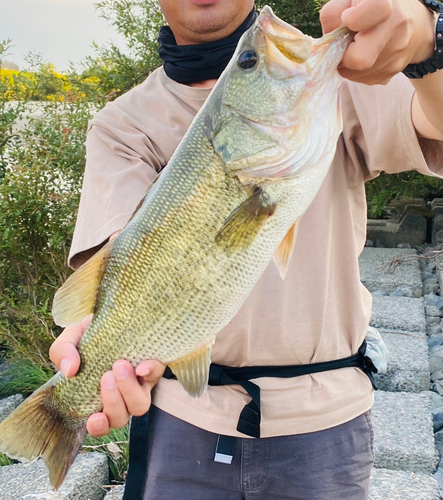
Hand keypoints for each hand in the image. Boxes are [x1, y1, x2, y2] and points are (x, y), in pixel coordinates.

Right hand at [49, 315, 164, 436]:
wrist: (112, 312)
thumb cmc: (88, 333)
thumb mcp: (70, 339)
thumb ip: (62, 353)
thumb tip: (69, 371)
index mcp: (97, 396)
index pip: (100, 424)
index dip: (99, 427)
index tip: (95, 418)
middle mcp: (121, 396)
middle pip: (121, 418)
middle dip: (113, 401)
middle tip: (106, 376)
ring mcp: (139, 384)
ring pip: (140, 405)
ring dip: (129, 390)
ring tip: (119, 366)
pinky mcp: (153, 367)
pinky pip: (156, 376)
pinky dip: (150, 372)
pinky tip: (141, 366)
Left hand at [320, 0, 436, 84]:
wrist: (412, 24)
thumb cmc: (371, 8)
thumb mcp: (352, 0)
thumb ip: (334, 13)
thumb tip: (328, 42)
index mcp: (387, 4)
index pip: (376, 10)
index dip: (353, 18)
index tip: (347, 18)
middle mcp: (396, 29)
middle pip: (361, 59)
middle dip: (344, 56)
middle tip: (343, 45)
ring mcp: (396, 55)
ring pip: (355, 74)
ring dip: (347, 64)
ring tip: (353, 48)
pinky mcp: (390, 74)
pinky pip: (362, 79)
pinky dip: (355, 71)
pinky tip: (362, 56)